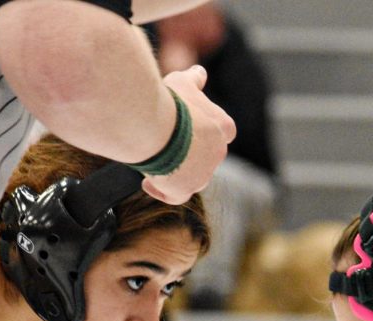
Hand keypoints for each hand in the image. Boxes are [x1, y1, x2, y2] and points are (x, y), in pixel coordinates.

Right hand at [141, 65, 235, 202]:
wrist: (154, 126)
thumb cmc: (168, 101)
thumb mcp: (181, 83)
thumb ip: (193, 79)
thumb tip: (199, 71)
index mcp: (223, 127)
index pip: (223, 131)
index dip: (206, 129)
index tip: (188, 125)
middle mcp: (218, 153)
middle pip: (205, 156)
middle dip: (189, 151)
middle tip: (166, 142)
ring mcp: (203, 174)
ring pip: (193, 177)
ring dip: (177, 171)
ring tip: (156, 161)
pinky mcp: (184, 190)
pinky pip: (176, 195)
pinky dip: (163, 190)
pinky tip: (149, 181)